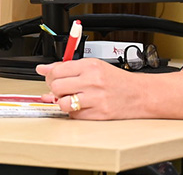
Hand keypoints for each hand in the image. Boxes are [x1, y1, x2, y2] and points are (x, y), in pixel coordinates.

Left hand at [36, 58, 150, 119]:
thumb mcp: (94, 66)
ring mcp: (95, 99)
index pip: (57, 70)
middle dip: (55, 89)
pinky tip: (82, 106)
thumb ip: (67, 67)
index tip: (53, 78)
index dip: (51, 76)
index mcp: (90, 66)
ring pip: (62, 103)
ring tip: (71, 98)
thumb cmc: (117, 80)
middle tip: (63, 89)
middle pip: (56, 87)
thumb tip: (43, 69)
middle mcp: (92, 81)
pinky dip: (74, 112)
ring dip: (63, 102)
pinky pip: (74, 116)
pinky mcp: (98, 115)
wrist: (139, 94)